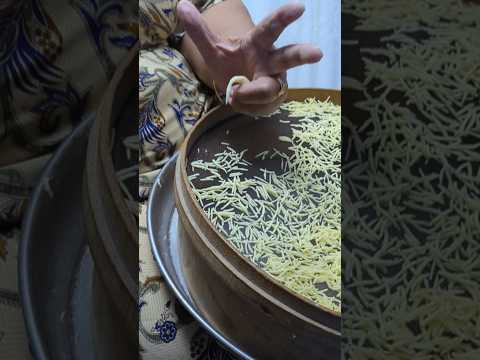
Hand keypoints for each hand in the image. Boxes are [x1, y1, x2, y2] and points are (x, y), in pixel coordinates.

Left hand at [177, 0, 321, 114]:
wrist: (235, 87)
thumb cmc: (229, 63)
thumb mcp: (211, 47)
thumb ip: (199, 29)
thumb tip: (181, 5)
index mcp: (258, 43)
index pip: (271, 28)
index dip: (284, 18)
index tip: (299, 8)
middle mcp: (272, 61)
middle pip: (290, 56)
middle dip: (303, 54)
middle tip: (317, 53)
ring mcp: (275, 82)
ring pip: (271, 89)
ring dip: (254, 93)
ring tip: (235, 93)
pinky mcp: (273, 100)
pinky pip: (259, 105)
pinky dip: (244, 104)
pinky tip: (238, 99)